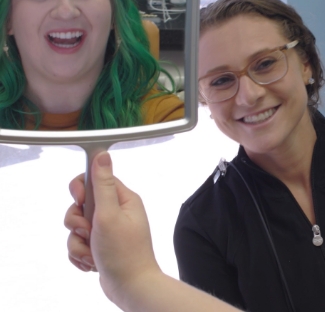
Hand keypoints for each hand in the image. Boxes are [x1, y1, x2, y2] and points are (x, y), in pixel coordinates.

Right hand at [65, 152, 241, 311]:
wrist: (130, 287)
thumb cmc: (124, 252)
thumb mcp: (109, 214)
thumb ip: (102, 185)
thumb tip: (102, 154)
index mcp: (123, 199)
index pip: (95, 180)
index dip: (81, 189)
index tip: (79, 200)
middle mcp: (117, 212)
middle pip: (81, 205)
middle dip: (77, 222)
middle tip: (89, 232)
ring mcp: (108, 230)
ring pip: (76, 228)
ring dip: (78, 243)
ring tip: (93, 253)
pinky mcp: (100, 245)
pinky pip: (78, 244)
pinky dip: (81, 254)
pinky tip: (92, 263)